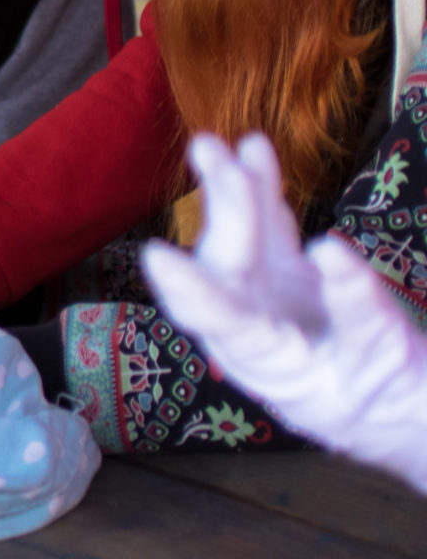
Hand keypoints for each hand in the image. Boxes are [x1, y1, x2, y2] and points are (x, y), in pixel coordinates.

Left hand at [143, 133, 426, 490]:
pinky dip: (264, 193)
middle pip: (228, 268)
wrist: (409, 412)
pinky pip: (271, 231)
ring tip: (211, 145)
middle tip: (216, 157)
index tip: (156, 255)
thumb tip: (328, 248)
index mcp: (273, 366)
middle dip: (224, 212)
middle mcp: (255, 330)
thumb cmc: (401, 401)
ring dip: (229, 193)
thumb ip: (358, 310)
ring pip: (242, 242)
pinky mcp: (288, 278)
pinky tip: (253, 152)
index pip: (223, 324)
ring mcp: (269, 300)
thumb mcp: (387, 358)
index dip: (191, 290)